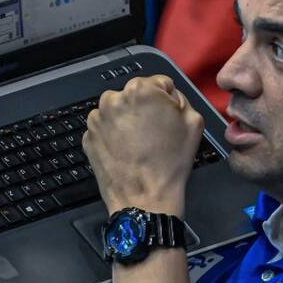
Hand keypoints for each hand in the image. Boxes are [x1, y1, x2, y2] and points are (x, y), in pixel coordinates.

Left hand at [83, 76, 203, 216]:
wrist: (144, 199)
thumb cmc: (170, 163)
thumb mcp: (194, 122)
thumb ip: (181, 98)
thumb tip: (169, 96)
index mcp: (140, 89)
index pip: (159, 84)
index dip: (167, 102)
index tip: (168, 119)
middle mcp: (113, 98)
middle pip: (135, 96)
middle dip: (144, 109)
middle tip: (154, 134)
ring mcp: (96, 119)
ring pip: (118, 111)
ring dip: (127, 121)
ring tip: (139, 146)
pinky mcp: (88, 137)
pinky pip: (105, 129)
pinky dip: (114, 136)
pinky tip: (126, 152)